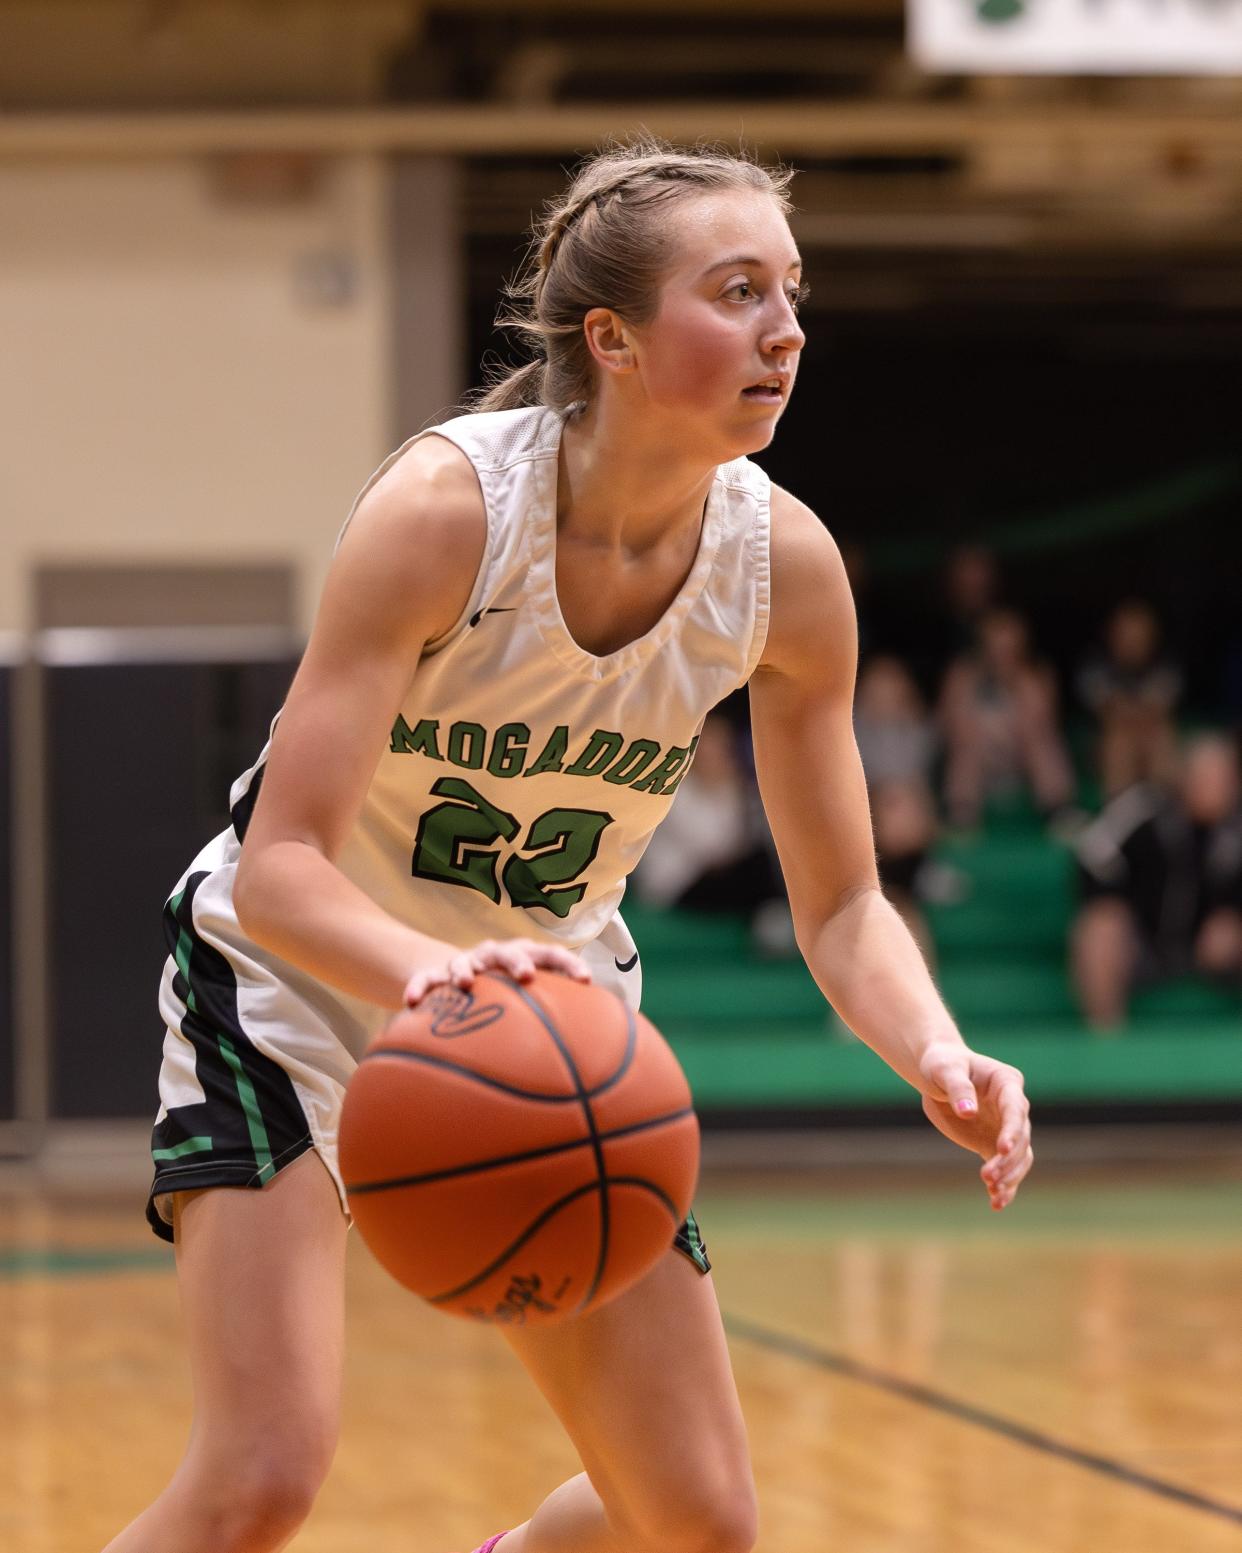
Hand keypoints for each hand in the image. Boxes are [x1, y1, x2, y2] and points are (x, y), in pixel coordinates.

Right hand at [403, 937, 590, 1005]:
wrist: (458, 974)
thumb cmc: (505, 993)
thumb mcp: (529, 999)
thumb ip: (557, 1015)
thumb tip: (599, 1051)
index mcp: (522, 956)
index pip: (550, 953)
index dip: (568, 964)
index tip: (586, 981)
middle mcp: (494, 955)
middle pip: (508, 951)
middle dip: (517, 962)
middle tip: (527, 977)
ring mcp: (464, 963)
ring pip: (463, 961)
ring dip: (465, 970)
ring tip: (465, 983)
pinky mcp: (435, 975)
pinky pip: (424, 980)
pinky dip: (417, 988)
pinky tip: (410, 1002)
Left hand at [917, 1042, 1032, 1210]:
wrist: (936, 1074)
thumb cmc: (942, 1064)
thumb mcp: (944, 1070)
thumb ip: (957, 1088)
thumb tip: (968, 1110)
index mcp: (1006, 1082)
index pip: (1015, 1109)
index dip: (1012, 1130)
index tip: (1002, 1149)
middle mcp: (1013, 1107)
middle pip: (1021, 1138)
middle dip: (1008, 1160)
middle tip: (987, 1177)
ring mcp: (1006, 1128)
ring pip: (1020, 1158)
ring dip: (1010, 1177)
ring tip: (993, 1194)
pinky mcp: (993, 1144)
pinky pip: (1005, 1168)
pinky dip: (1005, 1186)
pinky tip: (996, 1203)